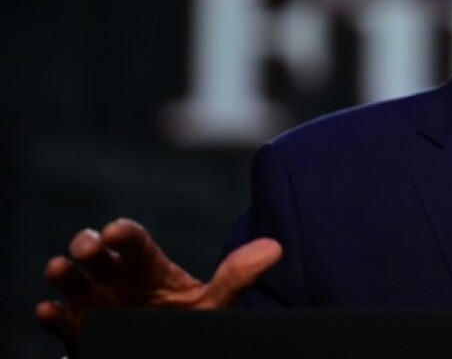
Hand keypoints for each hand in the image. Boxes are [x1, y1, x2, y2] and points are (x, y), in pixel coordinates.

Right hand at [34, 218, 281, 356]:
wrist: (172, 349)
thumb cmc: (190, 322)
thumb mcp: (214, 303)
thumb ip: (237, 277)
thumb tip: (275, 248)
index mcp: (146, 264)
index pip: (133, 240)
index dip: (122, 232)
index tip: (115, 232)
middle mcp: (116, 278)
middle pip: (95, 252)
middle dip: (86, 244)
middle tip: (86, 248)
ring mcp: (95, 304)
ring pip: (71, 281)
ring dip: (62, 273)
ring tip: (57, 269)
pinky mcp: (81, 333)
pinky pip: (61, 322)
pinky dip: (52, 316)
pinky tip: (49, 310)